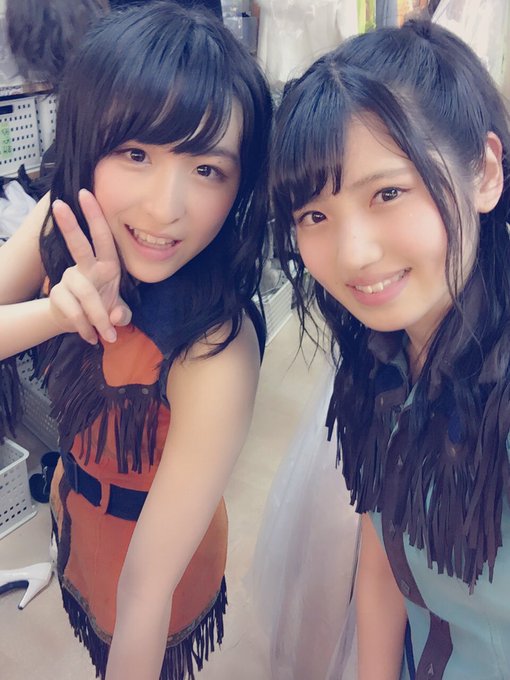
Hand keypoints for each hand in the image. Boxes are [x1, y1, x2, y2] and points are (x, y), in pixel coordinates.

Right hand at [49, 189, 131, 344]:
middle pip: (78, 245)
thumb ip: (122, 314)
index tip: (86, 192)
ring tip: (107, 337)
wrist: (78, 325)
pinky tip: (91, 337)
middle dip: (70, 225)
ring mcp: (70, 280)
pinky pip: (74, 311)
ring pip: (85, 294)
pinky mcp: (58, 295)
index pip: (103, 237)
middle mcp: (86, 268)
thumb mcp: (118, 311)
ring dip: (98, 318)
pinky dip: (85, 328)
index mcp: (106, 265)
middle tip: (59, 204)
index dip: (96, 216)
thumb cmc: (102, 308)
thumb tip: (116, 317)